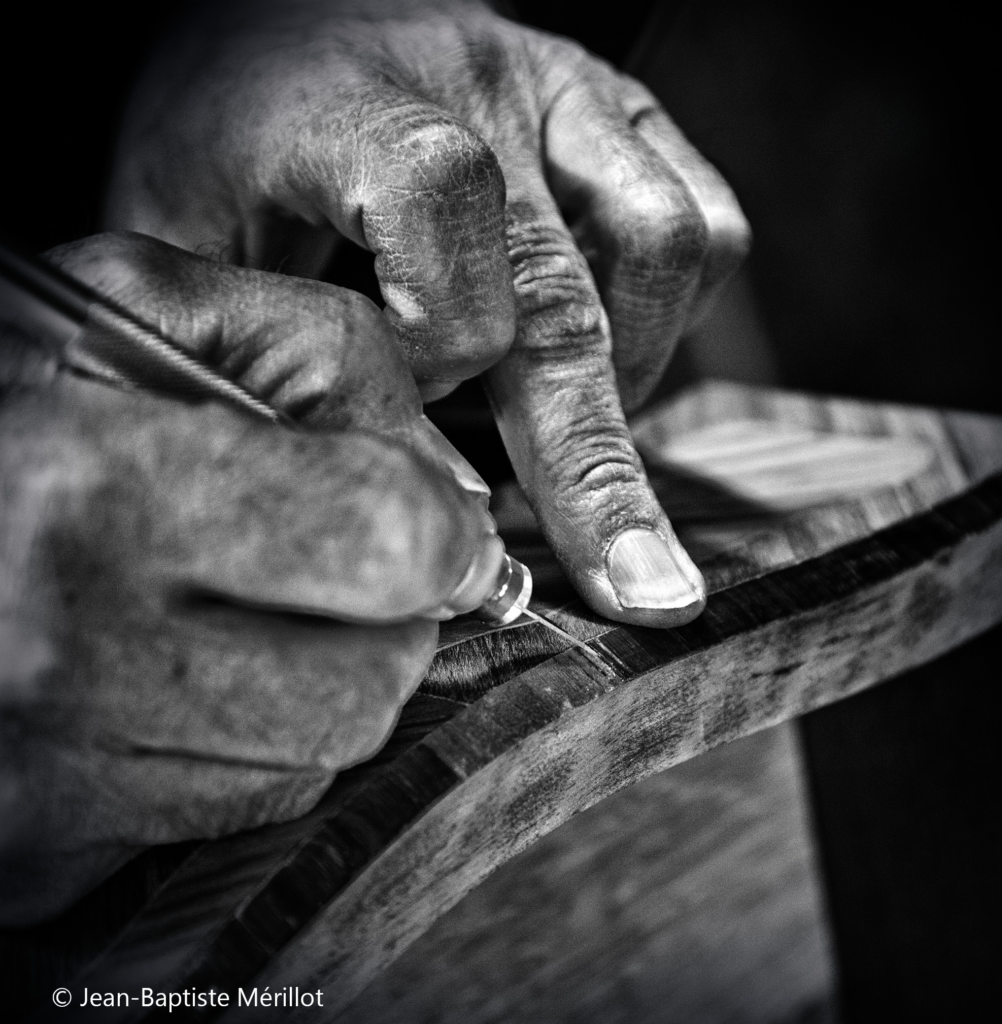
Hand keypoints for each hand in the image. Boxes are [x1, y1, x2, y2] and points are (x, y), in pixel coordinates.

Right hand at [0, 232, 501, 923]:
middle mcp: (68, 653)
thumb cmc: (0, 400)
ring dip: (321, 681)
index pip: (383, 540)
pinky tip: (182, 672)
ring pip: (311, 762)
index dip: (443, 530)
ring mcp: (49, 776)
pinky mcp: (41, 852)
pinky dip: (243, 744)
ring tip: (239, 606)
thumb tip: (454, 496)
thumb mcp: (141, 305)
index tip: (440, 524)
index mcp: (94, 492)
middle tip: (344, 564)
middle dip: (391, 620)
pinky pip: (226, 816)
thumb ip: (327, 359)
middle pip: (369, 683)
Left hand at [106, 0, 750, 625]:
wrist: (290, 35)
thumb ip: (244, 346)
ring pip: (666, 247)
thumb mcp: (182, 239)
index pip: (437, 196)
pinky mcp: (621, 113)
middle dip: (594, 465)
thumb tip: (356, 488)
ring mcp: (562, 93)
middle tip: (635, 588)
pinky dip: (670, 323)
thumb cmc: (230, 149)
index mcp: (340, 104)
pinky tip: (607, 361)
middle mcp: (473, 84)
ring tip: (573, 434)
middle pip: (562, 288)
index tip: (425, 423)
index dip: (443, 333)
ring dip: (631, 375)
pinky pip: (703, 224)